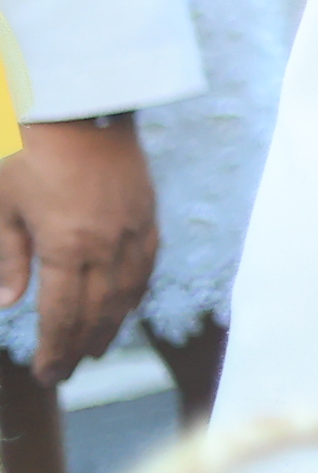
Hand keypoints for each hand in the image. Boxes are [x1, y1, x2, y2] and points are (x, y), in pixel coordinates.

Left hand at [0, 116, 155, 382]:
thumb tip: (8, 304)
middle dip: (83, 346)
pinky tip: (127, 299)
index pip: (64, 315)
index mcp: (69, 245)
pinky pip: (148, 259)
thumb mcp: (2, 204)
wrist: (78, 97)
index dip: (56, 350)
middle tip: (68, 372)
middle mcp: (109, 242)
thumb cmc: (28, 148)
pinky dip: (137, 288)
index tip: (48, 375)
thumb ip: (7, 256)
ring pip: (130, 289)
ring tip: (98, 346)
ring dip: (114, 323)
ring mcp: (133, 224)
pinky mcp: (146, 206)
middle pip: (100, 310)